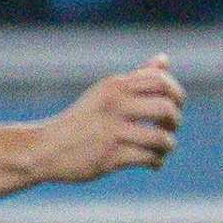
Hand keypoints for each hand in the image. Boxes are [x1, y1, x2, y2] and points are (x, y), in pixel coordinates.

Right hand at [31, 55, 185, 183]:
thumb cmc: (82, 120)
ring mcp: (112, 131)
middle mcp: (114, 104)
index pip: (161, 81)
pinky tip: (152, 163)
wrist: (45, 148)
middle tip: (167, 129)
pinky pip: (150, 158)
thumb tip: (164, 60)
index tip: (174, 107)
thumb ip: (137, 78)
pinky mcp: (111, 157)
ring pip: (162, 138)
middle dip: (175, 122)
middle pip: (167, 108)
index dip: (177, 95)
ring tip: (161, 149)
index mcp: (114, 85)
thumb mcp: (106, 93)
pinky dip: (157, 162)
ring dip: (168, 146)